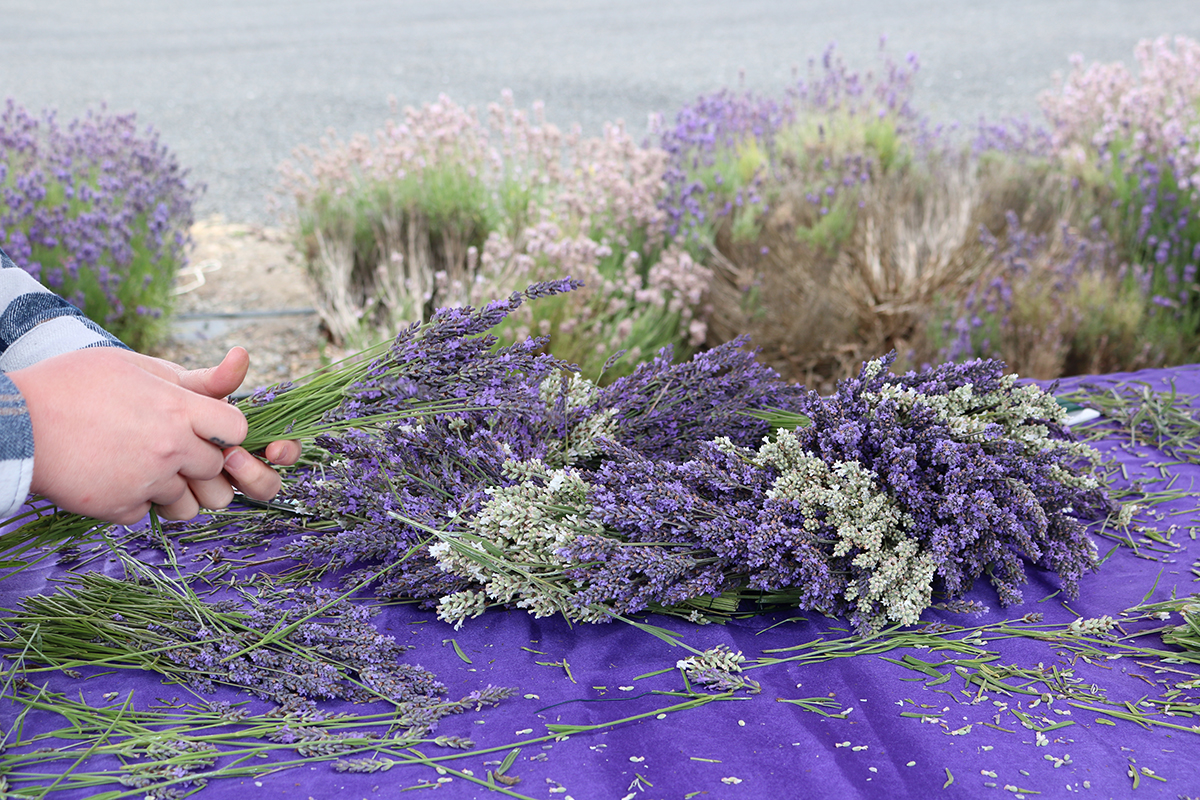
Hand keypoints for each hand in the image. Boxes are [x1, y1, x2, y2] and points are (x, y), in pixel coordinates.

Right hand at [10, 346, 300, 523]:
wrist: (13, 423)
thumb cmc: (71, 384)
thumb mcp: (133, 365)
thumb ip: (190, 376)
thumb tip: (241, 360)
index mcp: (176, 408)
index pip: (237, 429)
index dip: (226, 430)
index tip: (207, 427)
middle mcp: (169, 448)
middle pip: (217, 469)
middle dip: (201, 461)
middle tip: (170, 448)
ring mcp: (145, 481)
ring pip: (189, 503)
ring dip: (175, 490)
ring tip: (146, 469)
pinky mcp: (119, 508)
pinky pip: (148, 514)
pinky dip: (136, 502)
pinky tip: (113, 478)